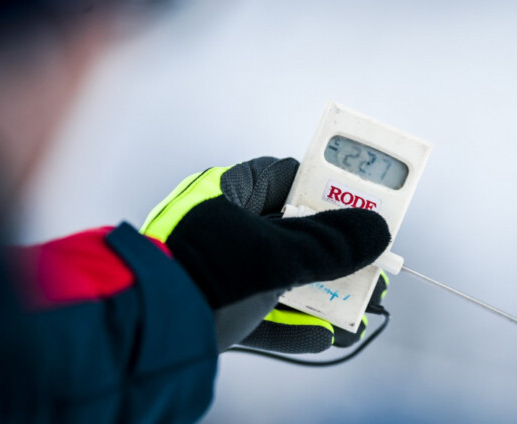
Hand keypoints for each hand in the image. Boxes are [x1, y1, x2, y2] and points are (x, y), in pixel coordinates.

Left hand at [140, 157, 390, 347]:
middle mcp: (222, 225)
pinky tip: (324, 338)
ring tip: (359, 309)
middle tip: (371, 264)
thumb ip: (330, 246)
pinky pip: (260, 312)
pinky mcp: (212, 308)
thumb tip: (377, 230)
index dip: (328, 190)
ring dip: (321, 295)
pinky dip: (291, 325)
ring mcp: (216, 268)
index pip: (287, 177)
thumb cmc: (203, 275)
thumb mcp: (275, 256)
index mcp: (227, 192)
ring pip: (280, 275)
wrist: (139, 334)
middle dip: (334, 255)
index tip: (363, 206)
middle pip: (291, 233)